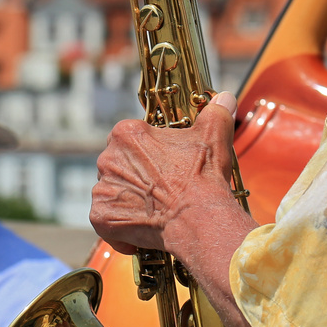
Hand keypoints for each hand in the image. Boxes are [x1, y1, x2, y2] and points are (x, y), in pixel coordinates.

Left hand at [91, 93, 243, 254]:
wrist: (198, 218)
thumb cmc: (202, 176)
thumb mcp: (214, 136)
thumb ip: (215, 112)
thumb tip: (225, 97)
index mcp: (127, 134)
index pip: (128, 139)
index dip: (146, 152)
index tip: (162, 163)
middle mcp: (107, 158)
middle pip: (117, 165)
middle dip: (134, 175)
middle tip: (159, 187)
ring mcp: (102, 189)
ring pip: (112, 192)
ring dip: (128, 199)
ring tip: (154, 208)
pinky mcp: (101, 216)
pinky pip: (106, 219)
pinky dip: (121, 225)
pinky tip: (143, 229)